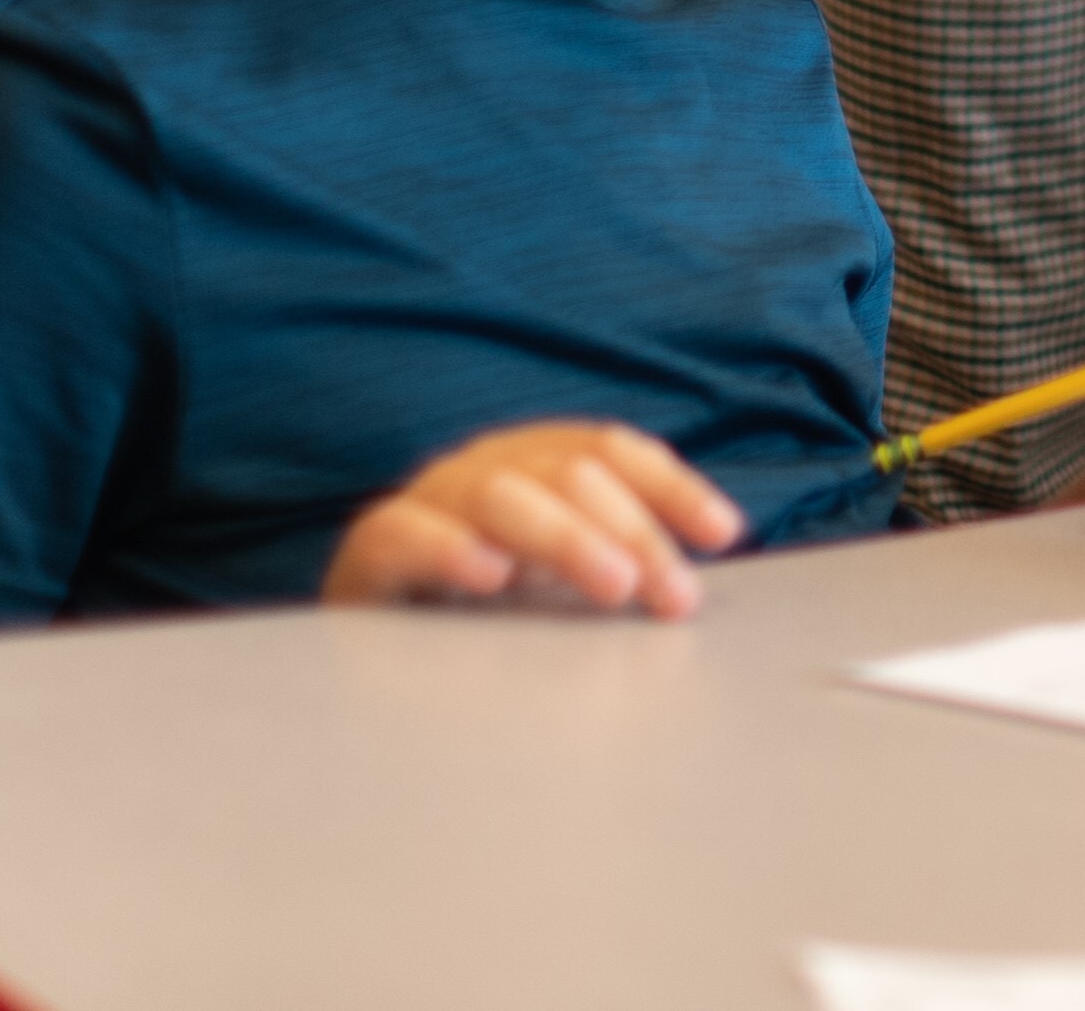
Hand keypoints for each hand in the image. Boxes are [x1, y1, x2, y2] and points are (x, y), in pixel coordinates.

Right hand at [322, 420, 743, 616]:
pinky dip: (452, 550)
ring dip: (566, 537)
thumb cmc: (473, 609)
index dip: (671, 484)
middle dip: (634, 529)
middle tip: (674, 593)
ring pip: (502, 495)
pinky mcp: (368, 552)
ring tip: (614, 583)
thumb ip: (610, 568)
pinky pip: (406, 535)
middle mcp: (483, 467)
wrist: (358, 635)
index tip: (726, 533)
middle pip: (569, 474)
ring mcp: (425, 503)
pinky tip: (491, 578)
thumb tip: (692, 585)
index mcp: (532, 462)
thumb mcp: (551, 582)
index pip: (610, 450)